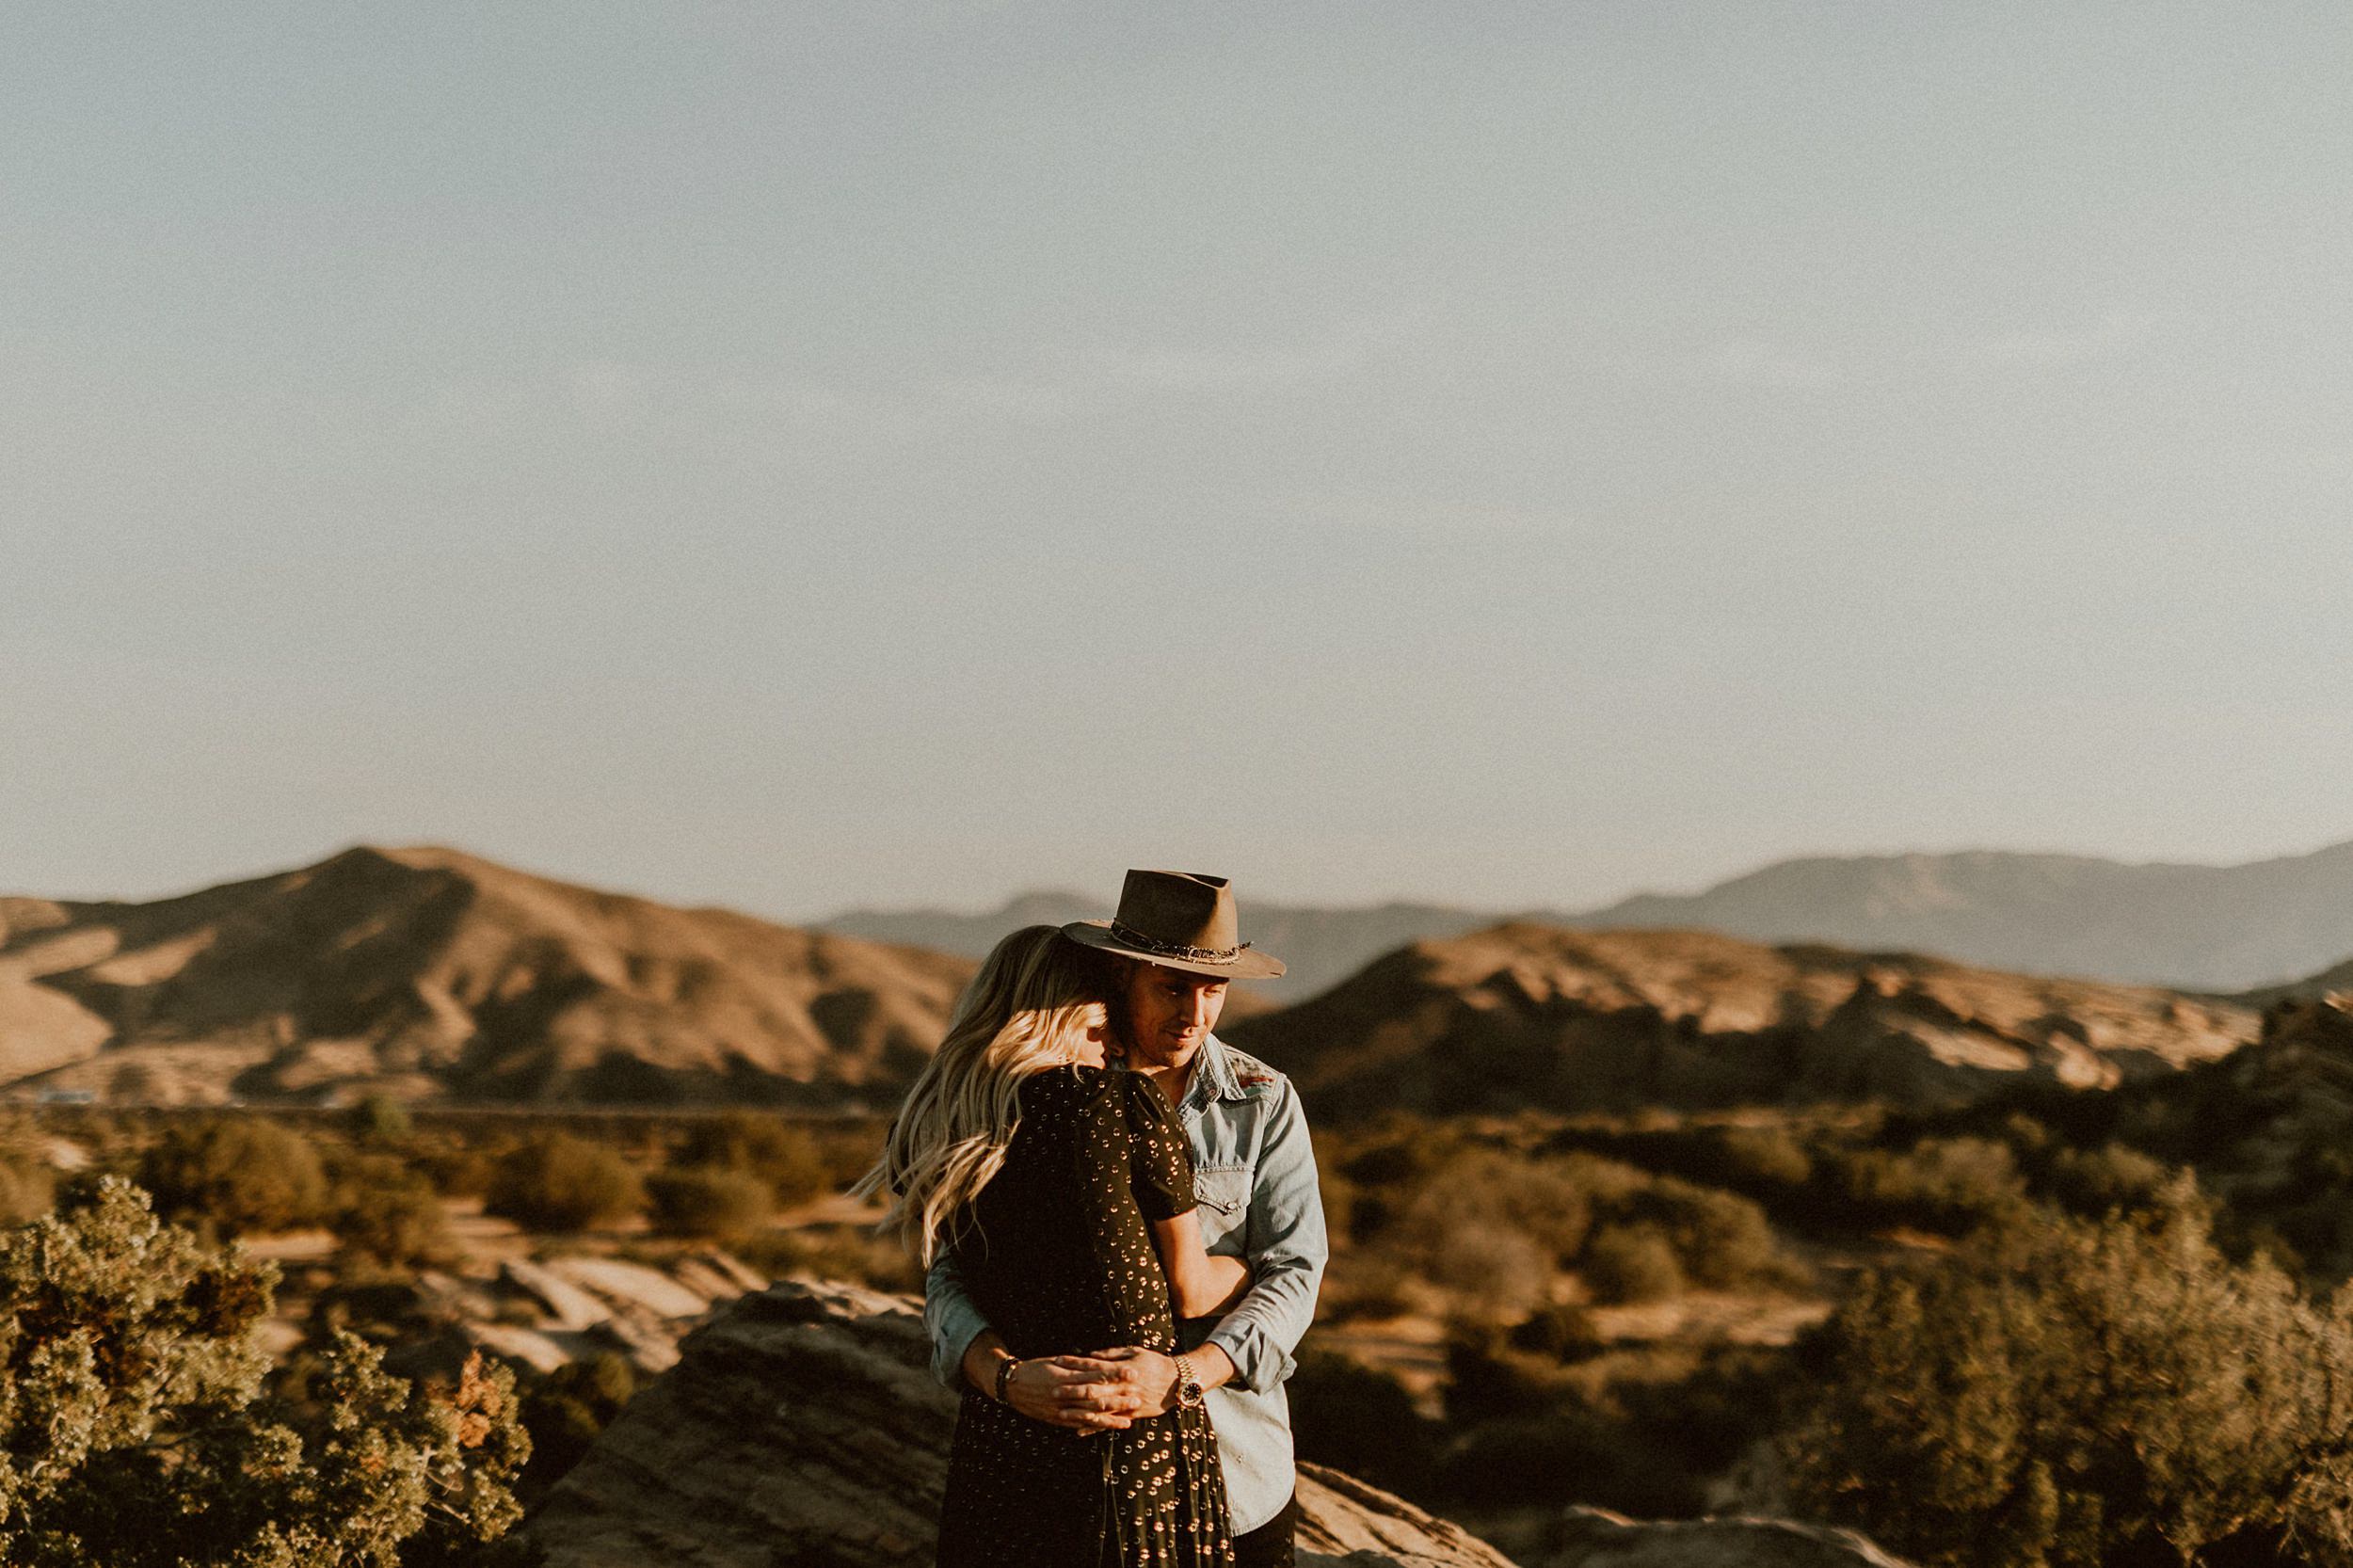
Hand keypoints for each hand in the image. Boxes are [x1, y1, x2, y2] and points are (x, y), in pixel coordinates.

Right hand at [1001, 1356, 1140, 1430]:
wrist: (1011, 1386)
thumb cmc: (1035, 1369)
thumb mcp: (1055, 1362)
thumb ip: (1076, 1365)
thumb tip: (1097, 1361)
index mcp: (1066, 1376)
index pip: (1096, 1375)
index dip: (1115, 1375)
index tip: (1132, 1372)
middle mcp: (1065, 1394)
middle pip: (1097, 1397)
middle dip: (1118, 1398)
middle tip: (1138, 1398)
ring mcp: (1061, 1409)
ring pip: (1091, 1415)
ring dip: (1111, 1417)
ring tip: (1129, 1418)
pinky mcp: (1058, 1420)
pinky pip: (1080, 1424)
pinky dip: (1095, 1427)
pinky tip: (1108, 1428)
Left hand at [1062, 1346, 1181, 1419]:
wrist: (1178, 1381)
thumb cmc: (1155, 1363)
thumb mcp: (1135, 1351)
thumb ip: (1113, 1354)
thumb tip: (1092, 1354)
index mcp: (1121, 1367)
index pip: (1093, 1364)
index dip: (1075, 1363)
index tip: (1058, 1361)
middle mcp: (1122, 1385)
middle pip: (1093, 1387)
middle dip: (1072, 1389)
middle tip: (1053, 1390)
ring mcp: (1126, 1401)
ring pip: (1099, 1407)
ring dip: (1079, 1410)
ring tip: (1060, 1412)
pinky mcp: (1131, 1413)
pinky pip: (1110, 1421)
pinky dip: (1095, 1426)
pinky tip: (1079, 1430)